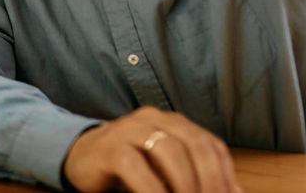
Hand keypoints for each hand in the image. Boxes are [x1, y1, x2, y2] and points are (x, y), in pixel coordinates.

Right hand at [62, 107, 239, 192]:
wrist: (80, 157)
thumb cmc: (129, 167)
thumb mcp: (166, 170)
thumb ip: (196, 177)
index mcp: (172, 123)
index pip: (210, 144)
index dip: (226, 175)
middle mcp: (153, 119)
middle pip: (195, 145)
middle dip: (211, 182)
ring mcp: (129, 129)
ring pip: (169, 151)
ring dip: (186, 186)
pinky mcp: (109, 146)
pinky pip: (136, 166)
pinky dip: (154, 190)